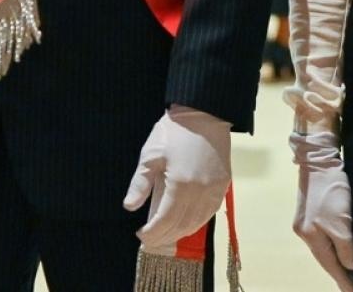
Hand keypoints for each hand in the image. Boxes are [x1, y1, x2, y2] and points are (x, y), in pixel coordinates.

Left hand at [122, 106, 231, 248]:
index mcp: (180, 184)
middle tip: (150, 239)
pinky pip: (210, 212)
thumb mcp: (151, 154)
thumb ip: (141, 183)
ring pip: (197, 222)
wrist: (204, 113)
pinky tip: (186, 223)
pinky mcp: (223, 185)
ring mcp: (214, 190)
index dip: (153, 232)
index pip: (165, 220)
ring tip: (165, 234)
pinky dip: (197, 222)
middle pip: (181, 225)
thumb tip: (129, 206)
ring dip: (180, 232)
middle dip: (164, 236)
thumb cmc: (173, 132)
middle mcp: (200, 192)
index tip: (141, 235)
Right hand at [290, 131, 352, 290]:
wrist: (318, 161)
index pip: (332, 267)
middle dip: (341, 274)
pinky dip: (332, 248)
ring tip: (350, 274)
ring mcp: (304, 224)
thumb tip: (351, 266)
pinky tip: (339, 251)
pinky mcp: (307, 214)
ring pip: (323, 250)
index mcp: (312, 237)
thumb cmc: (332, 189)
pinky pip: (322, 239)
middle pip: (325, 260)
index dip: (346, 281)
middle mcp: (304, 233)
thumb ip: (346, 246)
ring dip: (337, 262)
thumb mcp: (343, 220)